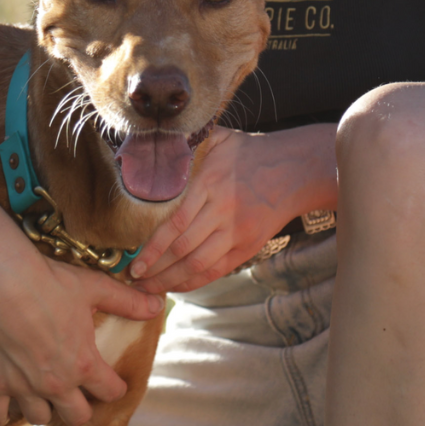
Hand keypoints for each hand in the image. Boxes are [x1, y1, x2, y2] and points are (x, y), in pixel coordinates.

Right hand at [0, 242, 163, 425]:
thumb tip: (158, 305)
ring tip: (44, 391)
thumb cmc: (52, 283)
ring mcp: (23, 388)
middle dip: (81, 406)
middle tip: (79, 390)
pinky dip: (2, 411)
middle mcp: (56, 384)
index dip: (115, 387)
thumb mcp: (96, 288)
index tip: (114, 383)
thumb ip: (128, 301)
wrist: (3, 282)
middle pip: (76, 416)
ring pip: (40, 418)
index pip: (110, 391)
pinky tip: (7, 398)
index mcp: (84, 364)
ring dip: (44, 407)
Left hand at [129, 124, 336, 293]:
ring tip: (148, 287)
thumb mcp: (220, 138)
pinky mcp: (247, 248)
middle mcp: (223, 212)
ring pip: (198, 265)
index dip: (153, 247)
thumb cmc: (250, 153)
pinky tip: (175, 287)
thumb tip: (157, 140)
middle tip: (132, 278)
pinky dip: (193, 282)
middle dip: (155, 269)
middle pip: (183, 249)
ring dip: (170, 280)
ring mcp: (236, 233)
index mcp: (211, 184)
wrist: (292, 172)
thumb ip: (190, 140)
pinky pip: (216, 271)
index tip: (133, 260)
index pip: (175, 223)